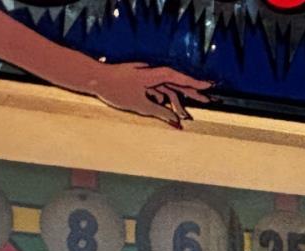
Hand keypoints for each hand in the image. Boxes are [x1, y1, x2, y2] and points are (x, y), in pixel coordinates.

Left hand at [87, 62, 211, 127]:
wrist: (96, 79)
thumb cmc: (116, 90)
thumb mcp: (139, 105)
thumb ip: (160, 113)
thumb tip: (176, 122)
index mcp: (153, 75)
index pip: (178, 78)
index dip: (194, 83)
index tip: (208, 86)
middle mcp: (151, 74)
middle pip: (176, 83)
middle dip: (192, 93)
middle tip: (207, 100)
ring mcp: (145, 78)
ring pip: (167, 89)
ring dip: (177, 102)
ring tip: (187, 116)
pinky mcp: (139, 83)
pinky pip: (156, 92)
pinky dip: (163, 102)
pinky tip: (169, 113)